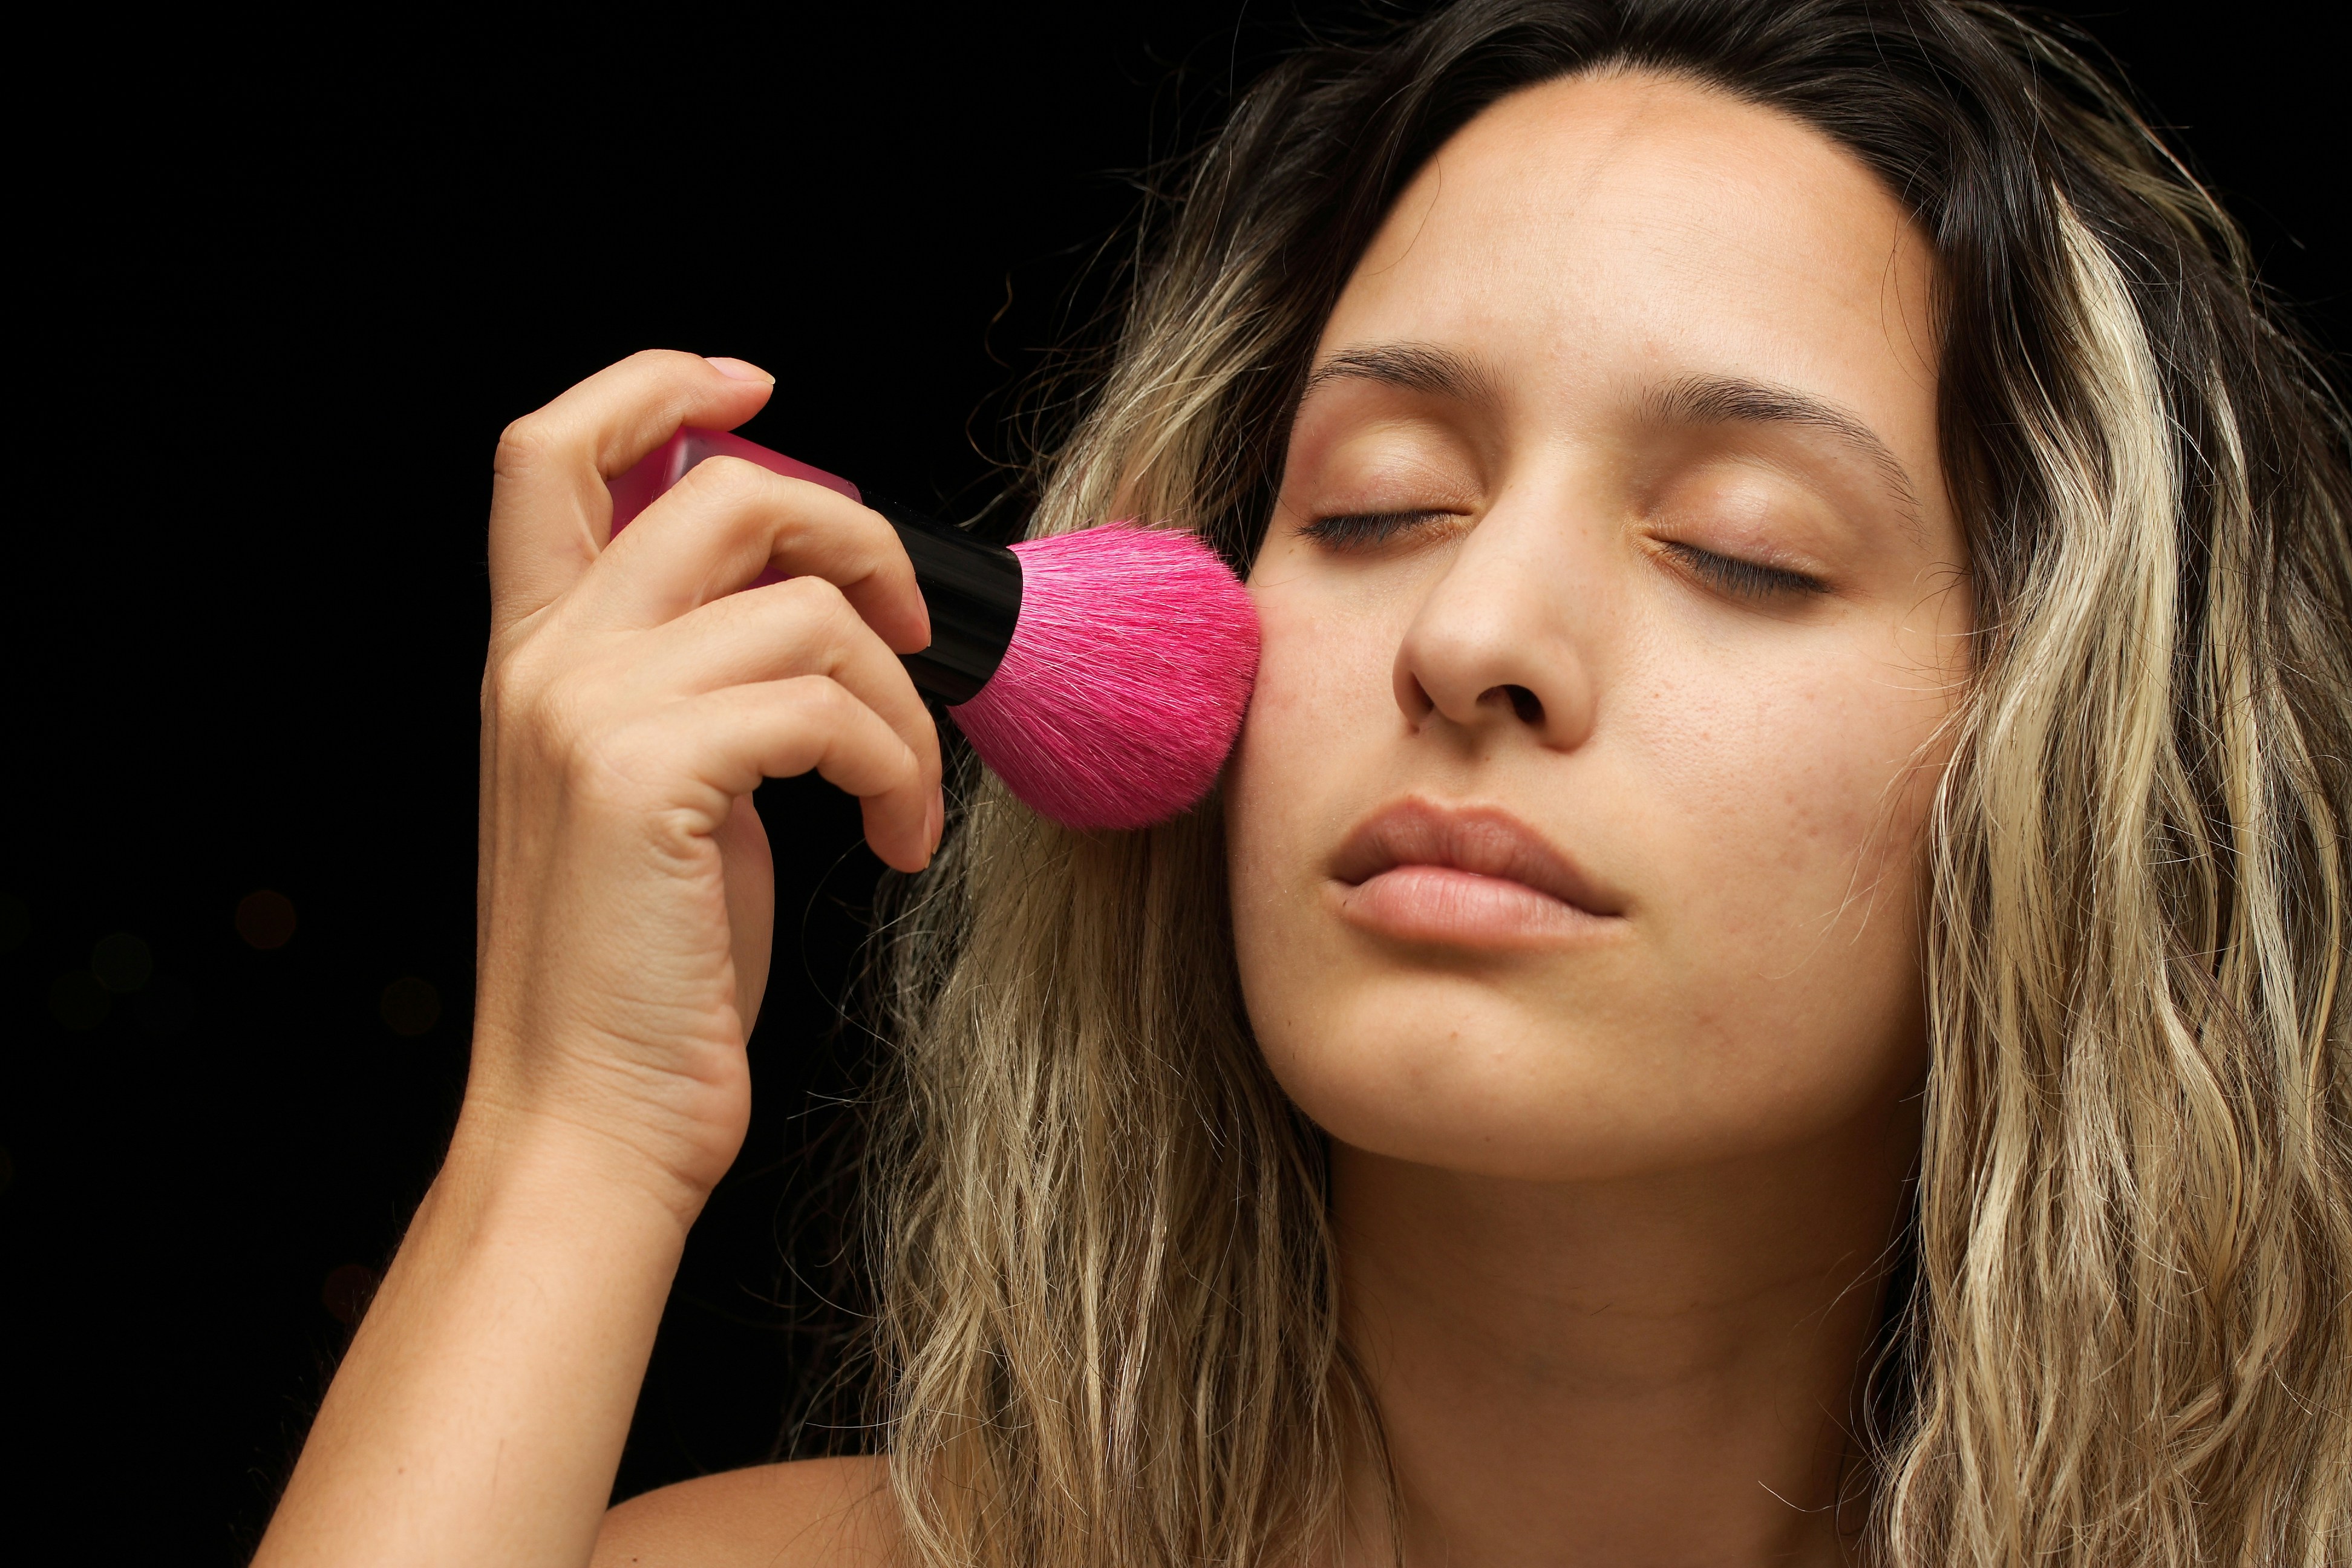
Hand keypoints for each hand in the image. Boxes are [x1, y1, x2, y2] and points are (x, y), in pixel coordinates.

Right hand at [470, 349, 940, 1213]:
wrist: (590, 1123)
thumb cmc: (645, 977)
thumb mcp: (662, 799)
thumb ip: (697, 688)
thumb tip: (810, 616)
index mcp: (533, 659)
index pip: (549, 449)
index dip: (656, 384)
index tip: (754, 382)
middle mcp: (544, 663)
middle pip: (719, 486)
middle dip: (854, 533)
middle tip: (912, 631)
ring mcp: (588, 711)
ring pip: (807, 610)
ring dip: (903, 702)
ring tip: (909, 796)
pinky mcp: (652, 774)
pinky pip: (832, 705)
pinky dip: (899, 767)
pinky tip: (896, 840)